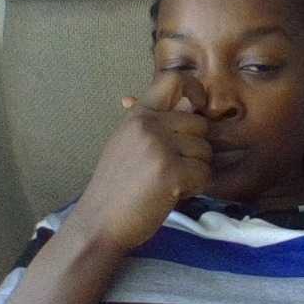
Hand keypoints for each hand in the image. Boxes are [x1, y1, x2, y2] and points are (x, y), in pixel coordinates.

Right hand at [69, 73, 211, 251]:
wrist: (98, 222)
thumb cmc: (115, 187)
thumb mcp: (126, 144)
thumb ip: (151, 124)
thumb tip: (169, 101)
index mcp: (138, 115)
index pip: (173, 80)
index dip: (195, 88)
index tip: (199, 107)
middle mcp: (148, 125)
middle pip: (200, 124)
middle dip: (195, 150)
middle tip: (173, 168)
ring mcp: (160, 147)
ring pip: (205, 151)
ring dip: (195, 171)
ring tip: (169, 183)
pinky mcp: (171, 172)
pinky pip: (204, 174)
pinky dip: (195, 188)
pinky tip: (173, 194)